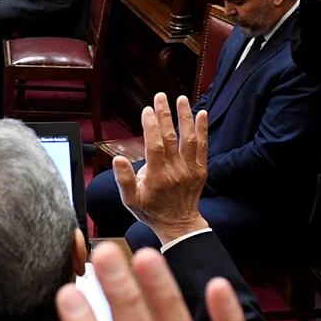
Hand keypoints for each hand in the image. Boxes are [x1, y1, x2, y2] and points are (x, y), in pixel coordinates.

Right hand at [111, 93, 210, 243]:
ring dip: (185, 117)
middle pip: (170, 137)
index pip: (154, 145)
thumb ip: (124, 178)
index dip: (151, 126)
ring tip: (180, 99)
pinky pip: (203, 146)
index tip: (147, 110)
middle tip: (160, 97)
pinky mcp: (200, 169)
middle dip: (165, 114)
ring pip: (189, 138)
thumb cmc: (151, 211)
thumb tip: (118, 159)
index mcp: (157, 176)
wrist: (179, 224)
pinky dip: (202, 129)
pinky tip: (201, 114)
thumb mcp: (130, 200)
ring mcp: (190, 169)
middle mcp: (175, 170)